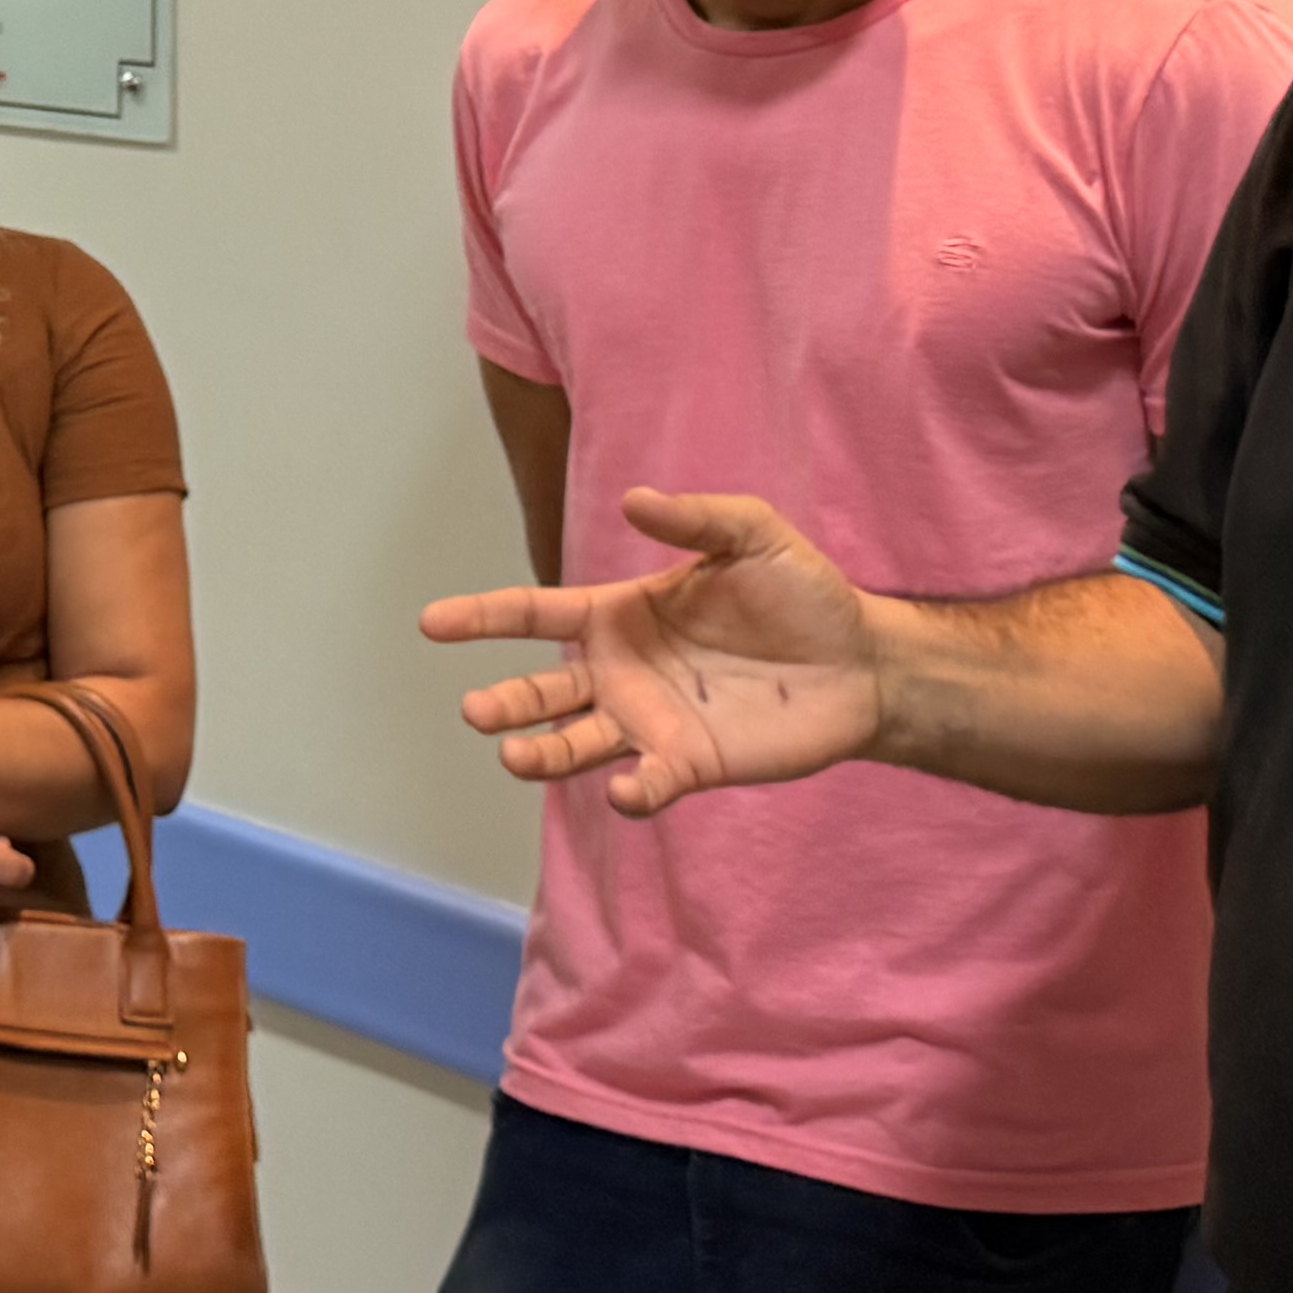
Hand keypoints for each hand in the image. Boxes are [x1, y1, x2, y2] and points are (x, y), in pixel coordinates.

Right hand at [423, 492, 888, 814]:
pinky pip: (646, 783)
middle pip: (541, 692)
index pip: (536, 614)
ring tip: (516, 757)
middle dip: (504, 703)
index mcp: (621, 615)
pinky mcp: (688, 765)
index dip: (482, 617)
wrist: (862, 661)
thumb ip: (693, 518)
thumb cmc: (803, 592)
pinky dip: (630, 792)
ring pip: (575, 745)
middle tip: (476, 710)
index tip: (431, 622)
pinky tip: (623, 790)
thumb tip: (633, 500)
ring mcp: (650, 723)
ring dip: (542, 755)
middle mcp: (622, 674)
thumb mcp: (752, 535)